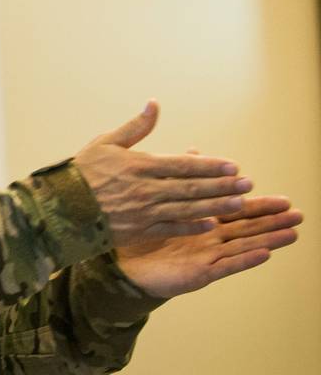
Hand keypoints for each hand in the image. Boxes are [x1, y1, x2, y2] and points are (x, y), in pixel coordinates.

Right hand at [74, 101, 249, 247]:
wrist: (60, 206)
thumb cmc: (82, 172)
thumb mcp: (106, 142)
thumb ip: (135, 127)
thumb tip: (155, 105)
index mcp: (139, 165)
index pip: (183, 165)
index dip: (210, 166)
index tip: (233, 166)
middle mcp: (146, 189)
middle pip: (192, 188)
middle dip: (222, 186)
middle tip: (247, 184)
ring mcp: (144, 212)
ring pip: (187, 209)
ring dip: (215, 206)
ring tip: (239, 204)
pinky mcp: (139, 230)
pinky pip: (171, 228)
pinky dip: (192, 226)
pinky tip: (210, 224)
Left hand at [115, 195, 302, 297]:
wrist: (124, 265)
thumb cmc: (142, 235)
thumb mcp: (159, 201)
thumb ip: (179, 177)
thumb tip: (193, 150)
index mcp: (202, 223)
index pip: (234, 210)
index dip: (258, 205)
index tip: (283, 198)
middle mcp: (209, 239)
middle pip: (246, 227)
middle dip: (272, 221)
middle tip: (298, 213)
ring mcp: (207, 256)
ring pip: (242, 245)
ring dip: (268, 239)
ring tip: (292, 233)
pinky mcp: (199, 272)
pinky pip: (224, 265)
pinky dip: (244, 259)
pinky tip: (264, 253)